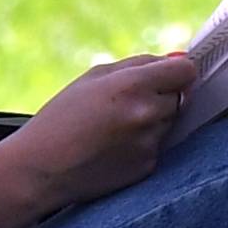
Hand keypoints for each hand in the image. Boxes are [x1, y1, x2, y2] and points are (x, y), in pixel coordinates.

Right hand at [2, 52, 196, 211]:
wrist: (41, 169)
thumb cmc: (62, 117)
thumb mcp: (94, 77)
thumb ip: (141, 64)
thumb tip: (179, 58)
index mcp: (134, 85)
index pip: (186, 71)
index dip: (177, 71)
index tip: (167, 75)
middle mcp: (147, 114)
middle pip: (180, 96)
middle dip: (160, 96)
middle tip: (125, 104)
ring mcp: (150, 143)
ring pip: (169, 122)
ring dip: (152, 121)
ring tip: (114, 128)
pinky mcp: (148, 166)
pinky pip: (158, 146)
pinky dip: (142, 144)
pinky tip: (113, 147)